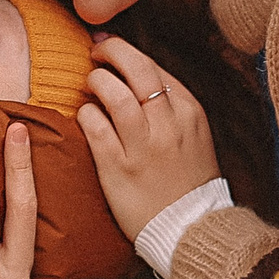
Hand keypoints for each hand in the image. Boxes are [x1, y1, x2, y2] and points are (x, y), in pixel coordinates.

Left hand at [77, 35, 221, 239]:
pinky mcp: (120, 168)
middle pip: (136, 68)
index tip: (109, 50)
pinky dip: (86, 113)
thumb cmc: (186, 178)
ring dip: (96, 81)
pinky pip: (95, 127)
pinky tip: (85, 116)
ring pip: (114, 94)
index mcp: (188, 112)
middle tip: (95, 53)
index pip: (153, 66)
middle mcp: (169, 124)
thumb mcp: (193, 134)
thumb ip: (169, 104)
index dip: (126, 52)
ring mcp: (144, 146)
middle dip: (111, 51)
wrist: (190, 227)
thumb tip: (134, 69)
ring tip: (90, 84)